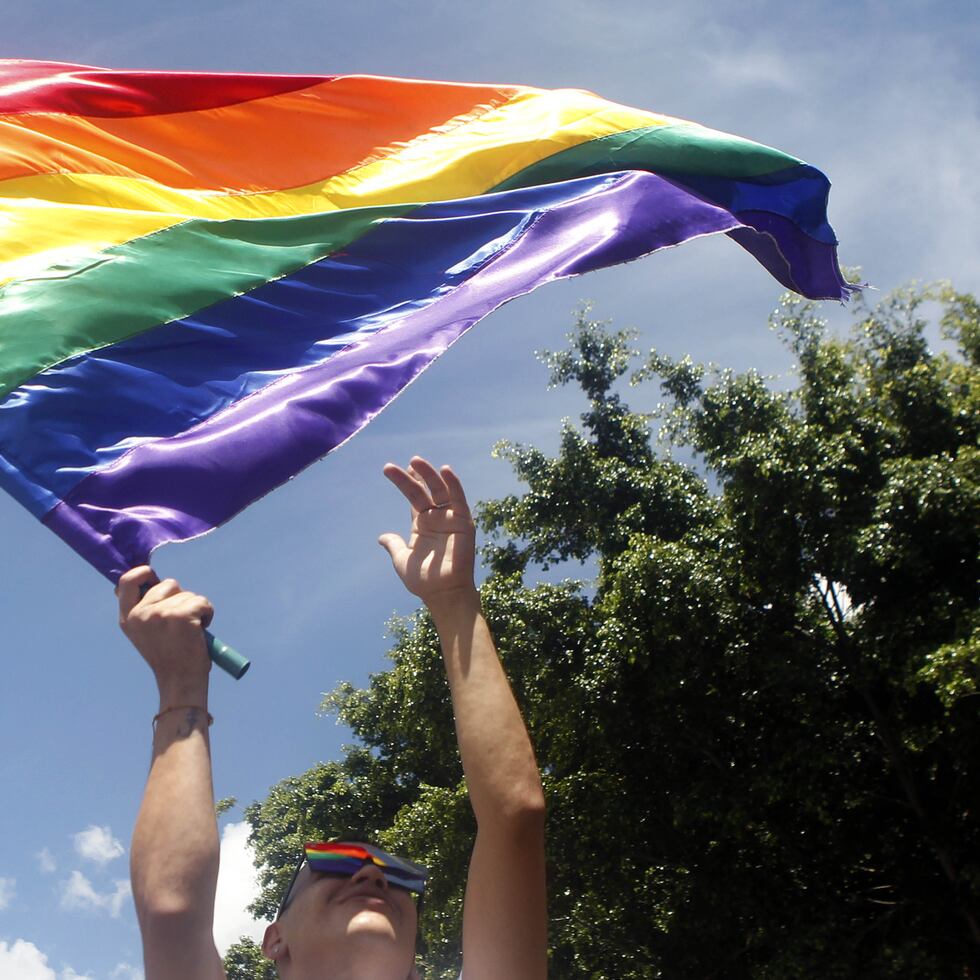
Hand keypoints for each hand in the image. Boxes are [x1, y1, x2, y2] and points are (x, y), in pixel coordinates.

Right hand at [117, 566, 213, 701]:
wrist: (180, 681)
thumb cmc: (169, 655)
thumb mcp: (145, 631)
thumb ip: (145, 608)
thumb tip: (149, 579)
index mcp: (128, 618)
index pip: (127, 581)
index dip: (142, 573)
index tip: (153, 576)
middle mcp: (141, 614)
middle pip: (168, 584)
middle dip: (180, 597)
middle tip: (180, 622)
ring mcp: (161, 613)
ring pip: (188, 594)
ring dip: (195, 608)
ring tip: (190, 630)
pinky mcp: (182, 615)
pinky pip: (202, 601)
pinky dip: (207, 612)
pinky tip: (200, 630)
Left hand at [379, 457, 476, 606]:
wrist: (443, 594)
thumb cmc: (424, 581)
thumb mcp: (402, 560)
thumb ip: (394, 545)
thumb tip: (382, 537)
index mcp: (422, 524)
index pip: (414, 497)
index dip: (406, 482)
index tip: (393, 468)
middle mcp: (437, 518)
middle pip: (425, 490)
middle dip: (414, 476)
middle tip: (403, 463)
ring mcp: (450, 518)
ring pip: (440, 490)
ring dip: (430, 474)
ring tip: (415, 461)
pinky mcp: (463, 522)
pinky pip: (459, 499)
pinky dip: (454, 484)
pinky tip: (445, 469)